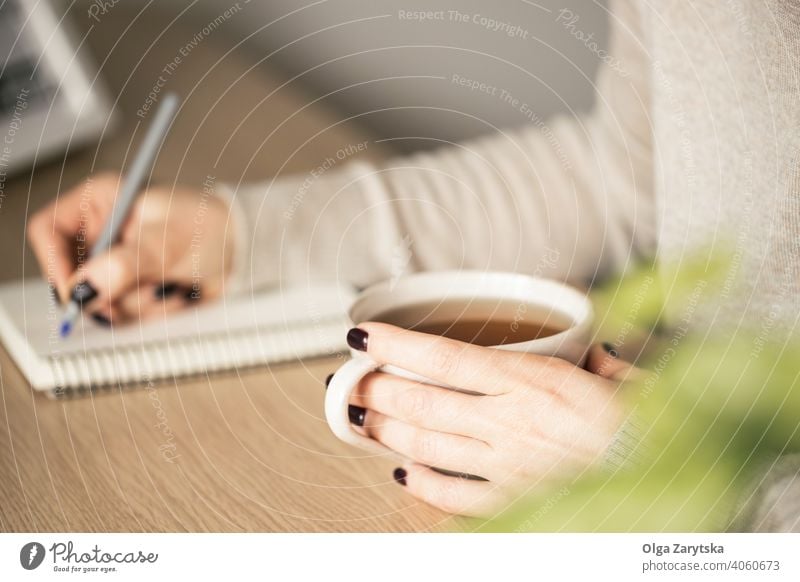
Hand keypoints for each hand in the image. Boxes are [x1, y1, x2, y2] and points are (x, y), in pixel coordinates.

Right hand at [27, 172, 233, 323]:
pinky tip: (174, 295)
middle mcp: (104, 234)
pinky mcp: (133, 289)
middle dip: (111, 293)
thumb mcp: (168, 241)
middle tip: (142, 291)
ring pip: (102, 302)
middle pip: (75, 277)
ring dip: (141, 304)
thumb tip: (87, 284)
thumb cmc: (213, 227)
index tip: (78, 290)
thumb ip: (127, 263)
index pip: (49, 230)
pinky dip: (152, 313)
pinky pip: (127, 315)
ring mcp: (117, 265)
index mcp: (102, 202)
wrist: (243, 252)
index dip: (55, 263)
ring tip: (171, 284)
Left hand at [342, 323, 637, 516]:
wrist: (670, 480)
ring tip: (362, 420)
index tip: (362, 335)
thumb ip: (595, 359)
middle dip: (376, 389)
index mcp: (530, 380)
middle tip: (348, 381)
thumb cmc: (649, 428)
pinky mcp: (514, 501)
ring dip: (387, 431)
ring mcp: (506, 465)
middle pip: (422, 401)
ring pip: (427, 444)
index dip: (394, 345)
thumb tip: (591, 351)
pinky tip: (402, 472)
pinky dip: (422, 483)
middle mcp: (508, 422)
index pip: (443, 357)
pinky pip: (454, 495)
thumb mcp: (624, 374)